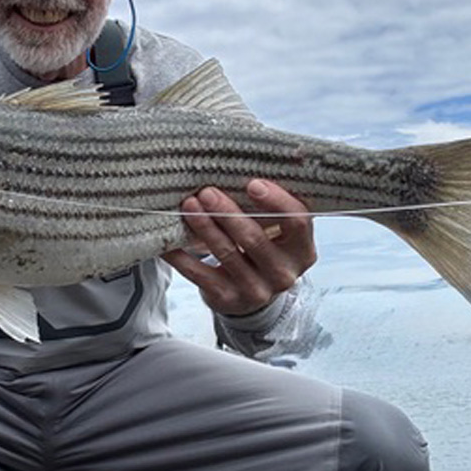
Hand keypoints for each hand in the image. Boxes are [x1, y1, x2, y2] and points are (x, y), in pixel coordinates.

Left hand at [163, 179, 315, 316]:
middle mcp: (283, 273)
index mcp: (302, 251)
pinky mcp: (228, 299)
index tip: (252, 183)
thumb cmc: (262, 250)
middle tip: (206, 192)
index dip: (276, 201)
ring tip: (188, 206)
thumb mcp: (277, 234)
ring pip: (226, 253)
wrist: (250, 297)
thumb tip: (236, 170)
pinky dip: (181, 256)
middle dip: (227, 212)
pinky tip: (168, 241)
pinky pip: (199, 274)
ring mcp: (257, 291)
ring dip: (204, 227)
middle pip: (254, 238)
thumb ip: (269, 209)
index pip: (298, 222)